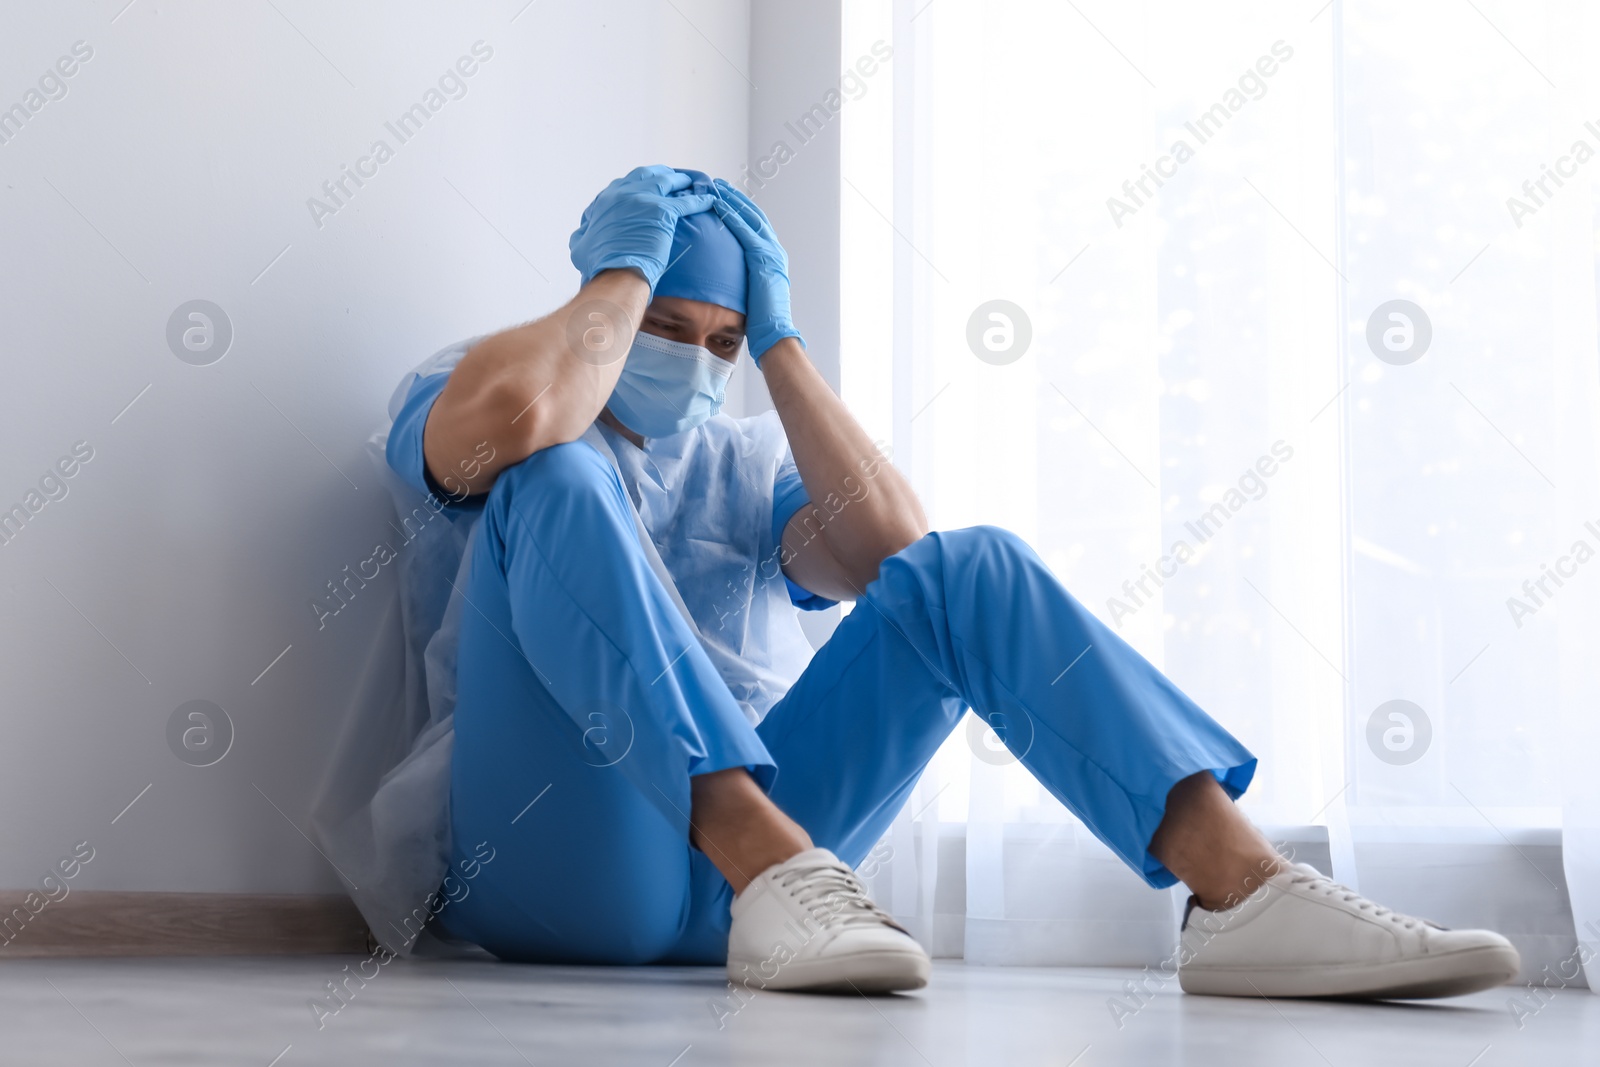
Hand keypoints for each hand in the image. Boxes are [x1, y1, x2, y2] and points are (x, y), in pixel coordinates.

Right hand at [569, 166, 717, 288]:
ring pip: (667, 182)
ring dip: (681, 181)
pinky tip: (709, 199)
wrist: (615, 276)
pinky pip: (687, 202)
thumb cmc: (599, 266)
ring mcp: (643, 200)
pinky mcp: (663, 212)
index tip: (647, 186)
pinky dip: (699, 199)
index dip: (639, 183)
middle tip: (672, 178)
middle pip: (647, 175)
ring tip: (692, 182)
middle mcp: (623, 194)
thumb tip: (582, 234)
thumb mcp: (582, 247)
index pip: (625, 183)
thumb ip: (583, 235)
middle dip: (660, 174)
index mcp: (606, 201)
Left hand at [712, 179, 804, 364]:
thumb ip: (741, 281)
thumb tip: (722, 280)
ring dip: (732, 200)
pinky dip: (732, 215)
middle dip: (735, 198)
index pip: (755, 226)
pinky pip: (745, 231)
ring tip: (715, 187)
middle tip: (717, 184)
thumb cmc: (761, 323)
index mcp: (772, 259)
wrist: (775, 334)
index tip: (724, 197)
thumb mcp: (750, 295)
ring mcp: (771, 253)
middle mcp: (774, 251)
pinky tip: (718, 204)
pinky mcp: (764, 259)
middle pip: (753, 215)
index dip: (740, 209)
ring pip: (750, 217)